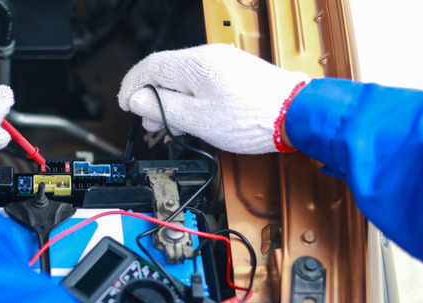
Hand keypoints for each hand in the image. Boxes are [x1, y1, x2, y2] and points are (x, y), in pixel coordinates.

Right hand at [117, 44, 307, 153]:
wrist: (296, 115)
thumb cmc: (253, 118)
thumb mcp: (197, 119)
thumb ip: (162, 108)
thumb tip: (138, 101)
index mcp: (195, 64)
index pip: (149, 67)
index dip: (131, 87)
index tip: (125, 105)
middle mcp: (208, 57)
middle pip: (165, 72)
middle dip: (152, 98)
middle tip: (152, 123)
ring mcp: (223, 63)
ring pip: (183, 78)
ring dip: (171, 100)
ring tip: (174, 124)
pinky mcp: (235, 73)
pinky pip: (201, 81)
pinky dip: (190, 98)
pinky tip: (194, 117)